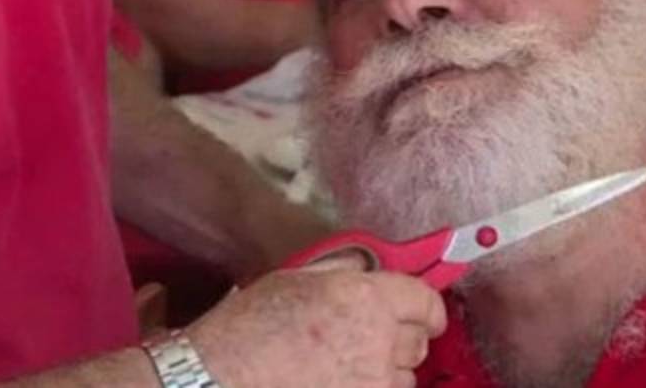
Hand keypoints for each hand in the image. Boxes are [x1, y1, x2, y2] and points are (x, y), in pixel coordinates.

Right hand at [187, 257, 445, 387]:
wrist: (217, 377)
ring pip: (405, 378)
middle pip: (419, 342)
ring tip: (349, 369)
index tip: (426, 316)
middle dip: (403, 339)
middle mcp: (377, 341)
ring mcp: (371, 382)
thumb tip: (374, 268)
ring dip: (387, 373)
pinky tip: (341, 382)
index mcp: (365, 298)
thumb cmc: (248, 326)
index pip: (425, 301)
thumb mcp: (297, 279)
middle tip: (374, 340)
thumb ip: (345, 272)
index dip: (428, 308)